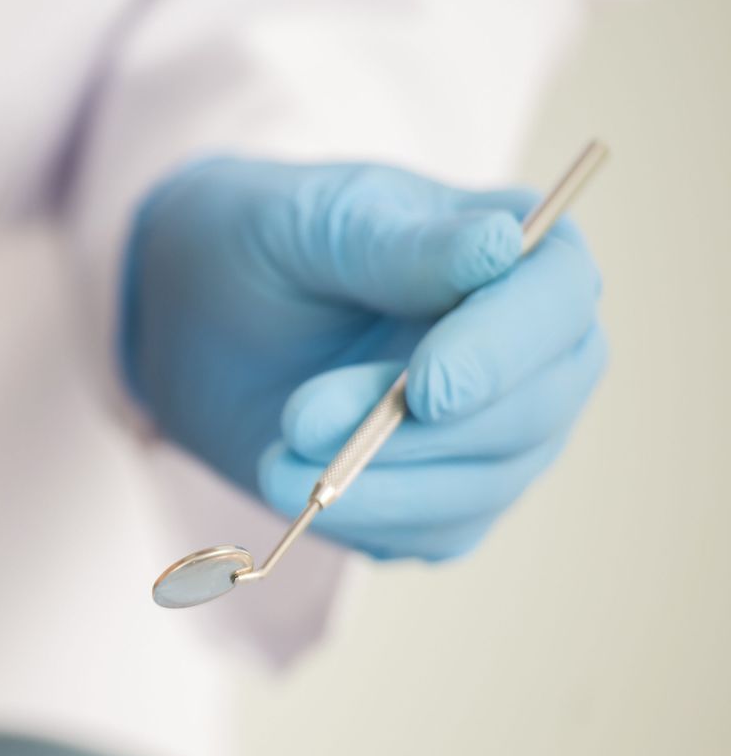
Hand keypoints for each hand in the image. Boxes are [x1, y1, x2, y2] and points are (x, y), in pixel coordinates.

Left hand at [121, 156, 604, 560]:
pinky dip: (366, 517)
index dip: (502, 350)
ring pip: (486, 484)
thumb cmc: (267, 242)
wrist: (197, 315)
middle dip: (417, 431)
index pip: (559, 299)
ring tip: (275, 457)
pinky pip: (435, 531)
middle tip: (302, 419)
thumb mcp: (314, 224)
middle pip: (536, 407)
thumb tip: (500, 244)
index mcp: (522, 252)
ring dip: (378, 481)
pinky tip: (292, 483)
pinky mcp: (450, 498)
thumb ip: (398, 244)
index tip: (426, 387)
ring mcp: (501, 430)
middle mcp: (535, 347)